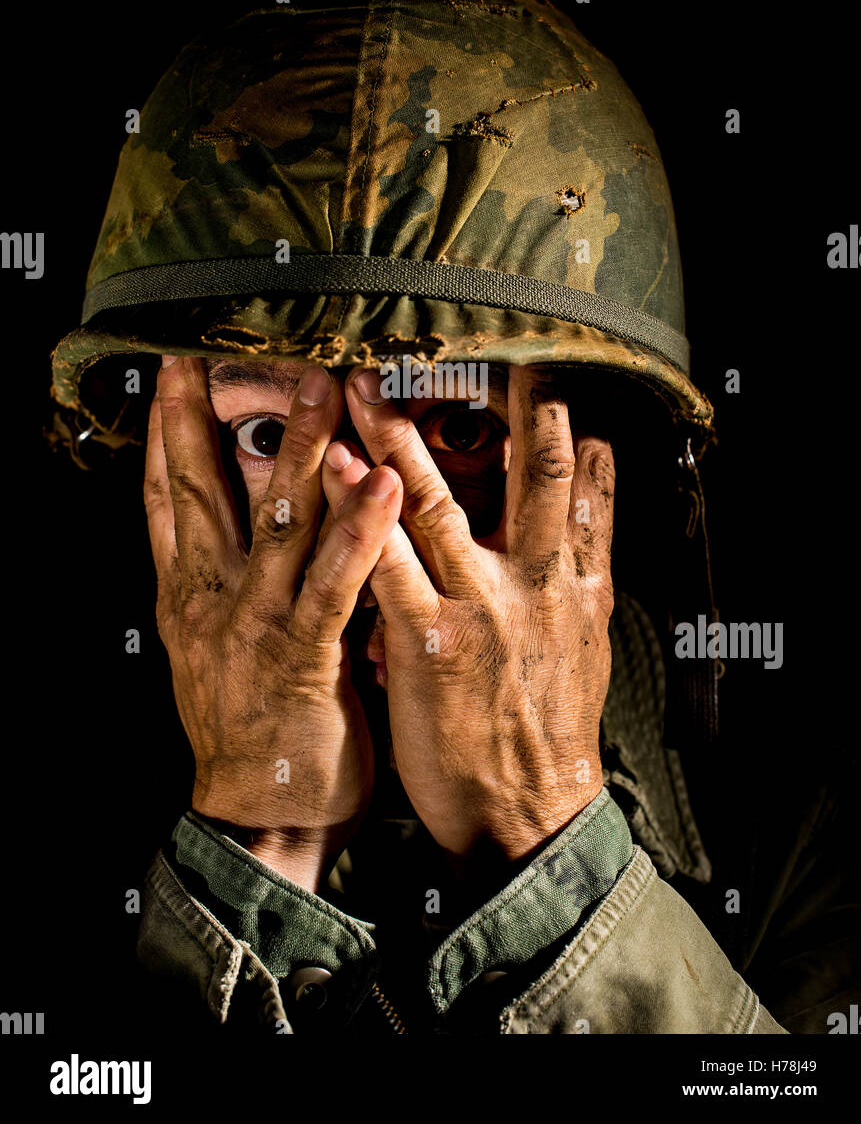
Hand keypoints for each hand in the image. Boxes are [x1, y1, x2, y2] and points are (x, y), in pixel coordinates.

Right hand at [143, 356, 402, 890]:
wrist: (260, 818)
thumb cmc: (255, 728)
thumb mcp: (220, 646)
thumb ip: (229, 580)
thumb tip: (237, 520)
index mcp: (191, 597)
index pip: (168, 500)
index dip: (168, 433)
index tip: (173, 374)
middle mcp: (213, 603)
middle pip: (205, 494)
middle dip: (209, 420)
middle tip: (221, 354)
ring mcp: (255, 629)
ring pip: (277, 523)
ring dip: (302, 451)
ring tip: (327, 386)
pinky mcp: (302, 661)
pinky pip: (333, 587)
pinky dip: (357, 533)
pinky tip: (381, 485)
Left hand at [329, 364, 614, 874]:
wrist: (531, 814)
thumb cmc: (551, 732)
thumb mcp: (586, 644)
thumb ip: (585, 566)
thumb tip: (593, 502)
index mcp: (578, 584)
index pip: (585, 488)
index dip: (571, 427)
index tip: (548, 373)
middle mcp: (538, 582)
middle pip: (534, 473)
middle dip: (514, 404)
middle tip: (483, 342)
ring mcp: (483, 606)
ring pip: (442, 502)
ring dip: (402, 436)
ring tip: (366, 382)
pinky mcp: (430, 640)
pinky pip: (389, 562)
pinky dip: (362, 510)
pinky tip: (337, 465)